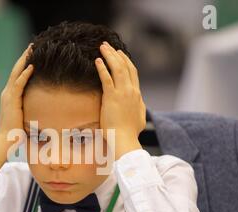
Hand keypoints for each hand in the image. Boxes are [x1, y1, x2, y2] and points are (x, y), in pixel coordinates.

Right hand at [0, 44, 32, 182]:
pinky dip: (25, 74)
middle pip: (16, 70)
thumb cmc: (15, 134)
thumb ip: (31, 112)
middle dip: (24, 57)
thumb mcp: (24, 119)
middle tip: (32, 46)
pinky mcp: (11, 101)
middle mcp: (7, 94)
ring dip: (24, 60)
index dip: (23, 64)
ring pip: (16, 73)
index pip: (17, 76)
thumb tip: (44, 115)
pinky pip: (18, 84)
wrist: (5, 141)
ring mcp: (8, 96)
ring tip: (32, 49)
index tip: (31, 55)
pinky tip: (31, 66)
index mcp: (9, 97)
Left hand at [95, 42, 145, 158]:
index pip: (133, 73)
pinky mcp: (112, 97)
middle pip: (126, 67)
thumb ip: (139, 108)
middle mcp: (131, 91)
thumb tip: (140, 104)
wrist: (124, 139)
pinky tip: (97, 61)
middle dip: (117, 54)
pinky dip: (102, 68)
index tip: (119, 54)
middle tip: (109, 46)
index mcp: (137, 95)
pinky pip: (106, 78)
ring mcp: (122, 93)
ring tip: (103, 47)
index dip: (126, 61)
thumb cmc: (129, 133)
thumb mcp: (139, 118)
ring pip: (117, 68)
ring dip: (110, 56)